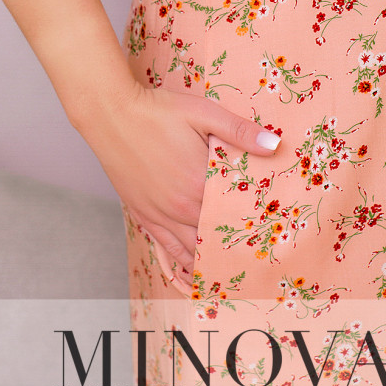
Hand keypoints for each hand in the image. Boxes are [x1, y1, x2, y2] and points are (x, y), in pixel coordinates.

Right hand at [81, 80, 281, 280]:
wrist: (111, 114)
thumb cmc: (158, 110)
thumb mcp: (202, 112)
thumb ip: (239, 131)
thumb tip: (275, 144)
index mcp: (200, 183)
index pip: (236, 214)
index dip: (255, 225)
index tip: (273, 234)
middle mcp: (181, 206)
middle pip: (216, 237)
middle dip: (237, 247)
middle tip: (260, 260)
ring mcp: (159, 214)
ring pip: (192, 250)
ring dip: (211, 260)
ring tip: (232, 274)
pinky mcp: (142, 215)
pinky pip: (166, 248)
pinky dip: (182, 262)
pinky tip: (193, 272)